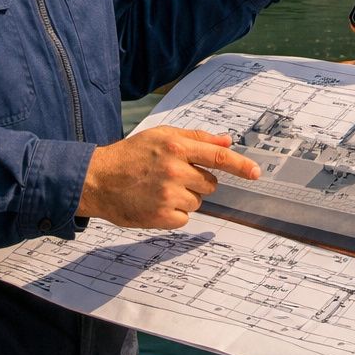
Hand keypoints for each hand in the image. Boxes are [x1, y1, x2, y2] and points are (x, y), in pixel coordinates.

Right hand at [76, 126, 259, 228]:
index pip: (218, 156)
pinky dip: (174, 214)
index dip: (240, 165)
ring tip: (159, 189)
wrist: (98, 179)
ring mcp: (167, 195)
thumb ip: (196, 138)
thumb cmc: (131, 155)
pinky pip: (184, 218)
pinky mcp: (160, 216)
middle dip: (198, 181)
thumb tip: (227, 140)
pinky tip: (155, 203)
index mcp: (176, 146)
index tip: (256, 173)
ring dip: (185, 197)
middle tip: (172, 176)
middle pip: (210, 183)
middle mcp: (174, 170)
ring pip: (198, 201)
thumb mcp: (161, 135)